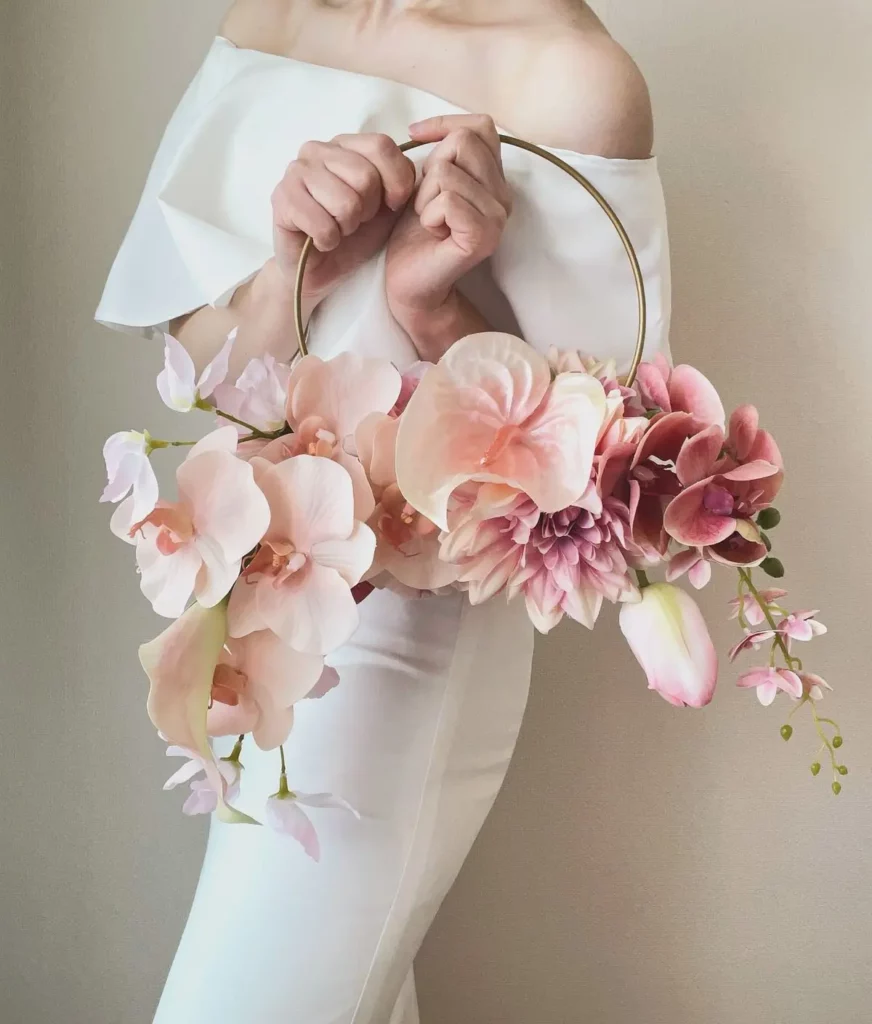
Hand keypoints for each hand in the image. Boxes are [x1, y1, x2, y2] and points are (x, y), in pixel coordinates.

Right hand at [271, 133, 415, 303]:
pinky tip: (322, 240)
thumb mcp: (389, 206)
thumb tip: (415, 166)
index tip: (390, 205)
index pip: (382, 146)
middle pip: (365, 176)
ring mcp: (295, 171)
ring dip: (347, 227)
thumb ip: (402, 180)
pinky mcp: (281, 199)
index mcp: (346, 144)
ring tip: (338, 229)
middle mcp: (317, 149)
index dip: (396, 183)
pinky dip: (328, 240)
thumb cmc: (354, 235)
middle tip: (355, 221)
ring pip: (345, 202)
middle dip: (368, 210)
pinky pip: (322, 224)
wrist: (320, 269)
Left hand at [385, 114, 512, 355]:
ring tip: (430, 222)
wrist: (410, 282)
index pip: (482, 126)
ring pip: (449, 173)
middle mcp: (504, 197)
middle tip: (428, 203)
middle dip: (432, 168)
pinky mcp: (484, 237)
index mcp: (495, 180)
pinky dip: (429, 215)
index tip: (415, 136)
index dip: (446, 124)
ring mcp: (498, 218)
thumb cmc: (415, 234)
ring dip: (426, 197)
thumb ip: (441, 155)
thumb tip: (423, 129)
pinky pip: (447, 200)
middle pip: (462, 143)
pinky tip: (433, 233)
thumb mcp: (426, 183)